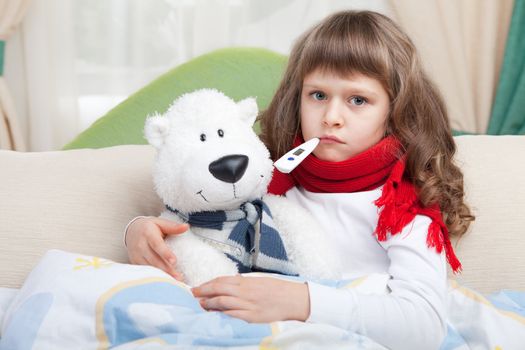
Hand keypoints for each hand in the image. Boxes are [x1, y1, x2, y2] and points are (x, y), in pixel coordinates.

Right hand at [125, 217, 187, 279]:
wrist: (131, 231)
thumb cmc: (150, 227)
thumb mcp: (160, 223)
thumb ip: (173, 227)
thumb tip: (186, 227)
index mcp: (147, 233)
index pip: (157, 245)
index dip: (165, 253)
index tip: (174, 261)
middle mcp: (140, 245)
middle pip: (154, 259)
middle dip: (167, 269)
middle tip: (179, 277)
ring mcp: (136, 255)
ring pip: (149, 267)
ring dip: (162, 276)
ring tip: (174, 282)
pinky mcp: (135, 263)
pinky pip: (145, 271)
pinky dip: (154, 277)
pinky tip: (164, 283)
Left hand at [191, 275, 309, 322]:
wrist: (294, 299)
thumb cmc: (279, 290)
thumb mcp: (261, 281)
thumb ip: (246, 281)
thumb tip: (234, 280)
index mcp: (247, 282)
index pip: (222, 280)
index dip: (208, 283)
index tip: (198, 286)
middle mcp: (245, 292)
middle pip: (219, 289)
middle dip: (203, 291)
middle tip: (193, 294)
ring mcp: (248, 304)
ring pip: (223, 301)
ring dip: (209, 303)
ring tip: (200, 304)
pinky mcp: (252, 317)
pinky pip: (233, 315)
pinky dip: (221, 314)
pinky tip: (214, 314)